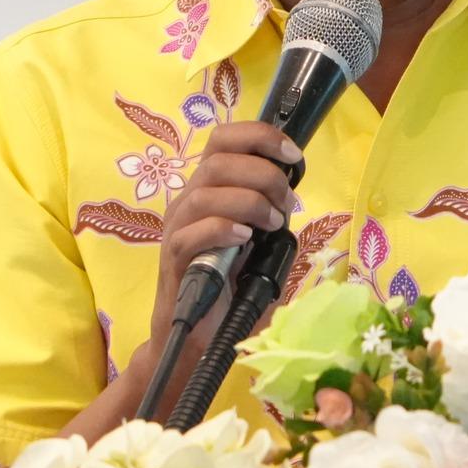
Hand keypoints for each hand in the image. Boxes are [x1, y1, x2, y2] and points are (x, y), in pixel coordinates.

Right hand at [143, 121, 300, 362]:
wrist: (202, 330)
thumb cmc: (231, 280)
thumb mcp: (258, 235)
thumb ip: (268, 208)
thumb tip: (290, 189)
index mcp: (209, 186)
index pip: (223, 139)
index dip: (259, 137)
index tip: (292, 156)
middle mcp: (188, 199)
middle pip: (218, 160)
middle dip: (263, 175)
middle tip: (285, 205)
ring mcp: (178, 227)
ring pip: (207, 192)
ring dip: (250, 202)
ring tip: (272, 224)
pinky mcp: (174, 258)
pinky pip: (193, 231)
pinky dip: (224, 228)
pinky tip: (246, 240)